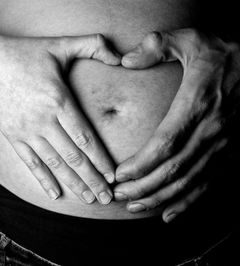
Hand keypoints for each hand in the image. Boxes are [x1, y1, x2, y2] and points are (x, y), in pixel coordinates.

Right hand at [0, 33, 120, 203]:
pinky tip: (55, 195)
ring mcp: (26, 131)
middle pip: (73, 157)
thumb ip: (92, 45)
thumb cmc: (26, 54)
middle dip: (93, 180)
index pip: (85, 138)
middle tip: (108, 198)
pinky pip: (30, 163)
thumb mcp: (60, 44)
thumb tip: (120, 55)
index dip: (101, 160)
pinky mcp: (12, 136)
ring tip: (89, 200)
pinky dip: (43, 180)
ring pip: (54, 164)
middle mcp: (43, 121)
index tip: (113, 176)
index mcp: (59, 101)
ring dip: (73, 184)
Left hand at [113, 29, 239, 220]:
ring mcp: (225, 144)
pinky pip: (209, 183)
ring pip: (190, 182)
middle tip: (119, 196)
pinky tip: (169, 214)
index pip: (164, 144)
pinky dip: (189, 202)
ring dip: (161, 198)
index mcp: (197, 104)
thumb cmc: (224, 52)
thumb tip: (124, 60)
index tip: (118, 175)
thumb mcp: (191, 39)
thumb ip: (156, 46)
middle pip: (173, 170)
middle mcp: (212, 130)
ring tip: (135, 207)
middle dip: (143, 187)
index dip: (140, 164)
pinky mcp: (233, 151)